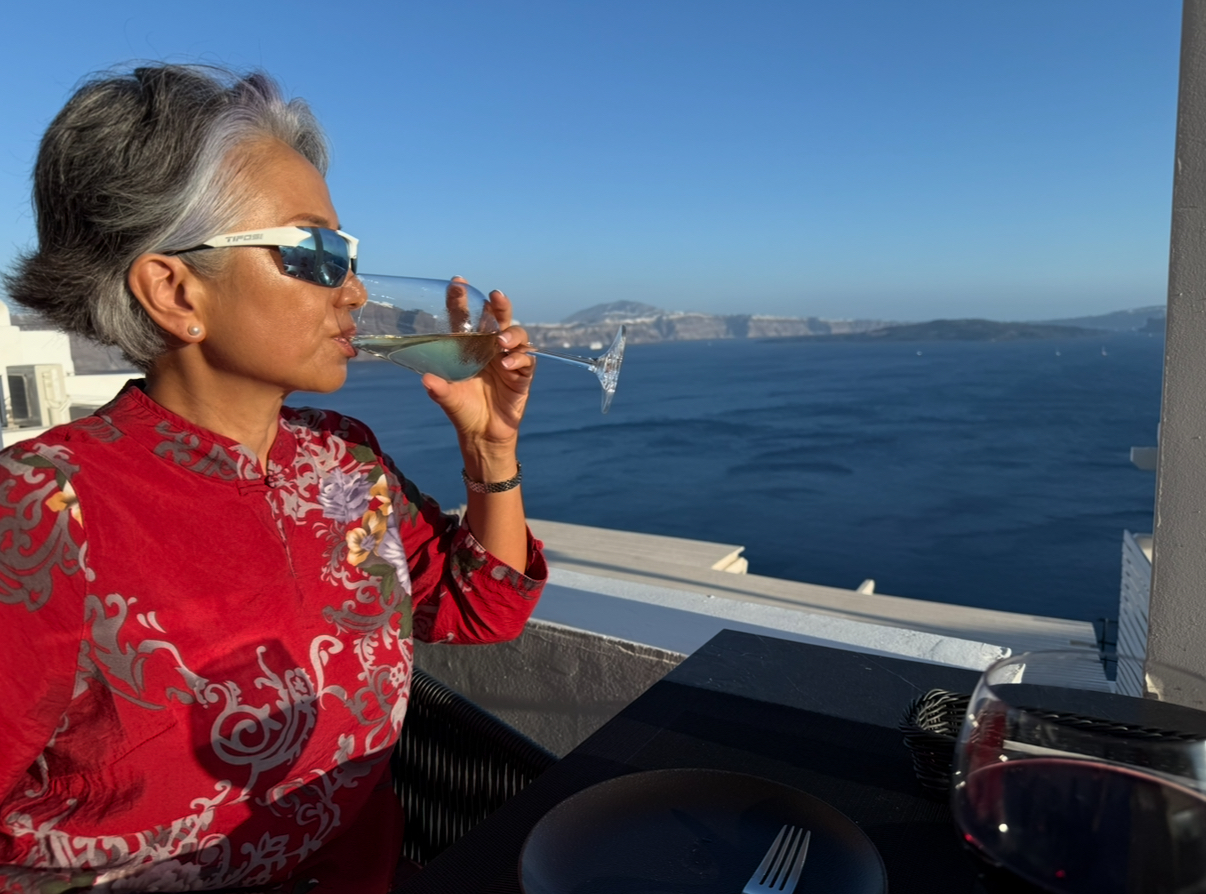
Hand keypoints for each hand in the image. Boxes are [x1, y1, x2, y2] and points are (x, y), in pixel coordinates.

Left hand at [421, 279, 534, 463]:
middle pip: (498, 319)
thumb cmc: (463, 410)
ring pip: (517, 336)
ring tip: (501, 341)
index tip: (458, 283)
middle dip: (499, 305)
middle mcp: (490, 349)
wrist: (482, 435)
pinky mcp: (522, 377)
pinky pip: (527, 362)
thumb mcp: (448, 399)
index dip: (462, 300)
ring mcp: (508, 361)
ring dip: (511, 334)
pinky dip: (519, 360)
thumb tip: (427, 379)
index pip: (466, 318)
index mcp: (469, 347)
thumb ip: (439, 389)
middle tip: (495, 296)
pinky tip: (507, 364)